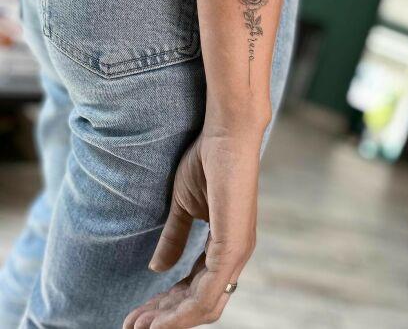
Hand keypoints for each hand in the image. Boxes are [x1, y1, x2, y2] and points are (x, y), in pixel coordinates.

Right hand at [123, 123, 262, 328]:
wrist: (225, 136)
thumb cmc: (208, 163)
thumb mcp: (184, 206)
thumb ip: (174, 237)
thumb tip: (157, 269)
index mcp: (224, 245)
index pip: (196, 286)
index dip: (167, 304)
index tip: (138, 313)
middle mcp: (234, 255)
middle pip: (199, 302)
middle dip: (165, 318)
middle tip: (132, 326)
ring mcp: (236, 252)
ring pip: (204, 305)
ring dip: (169, 321)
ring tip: (138, 328)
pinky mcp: (233, 246)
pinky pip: (208, 293)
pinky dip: (183, 314)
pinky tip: (159, 324)